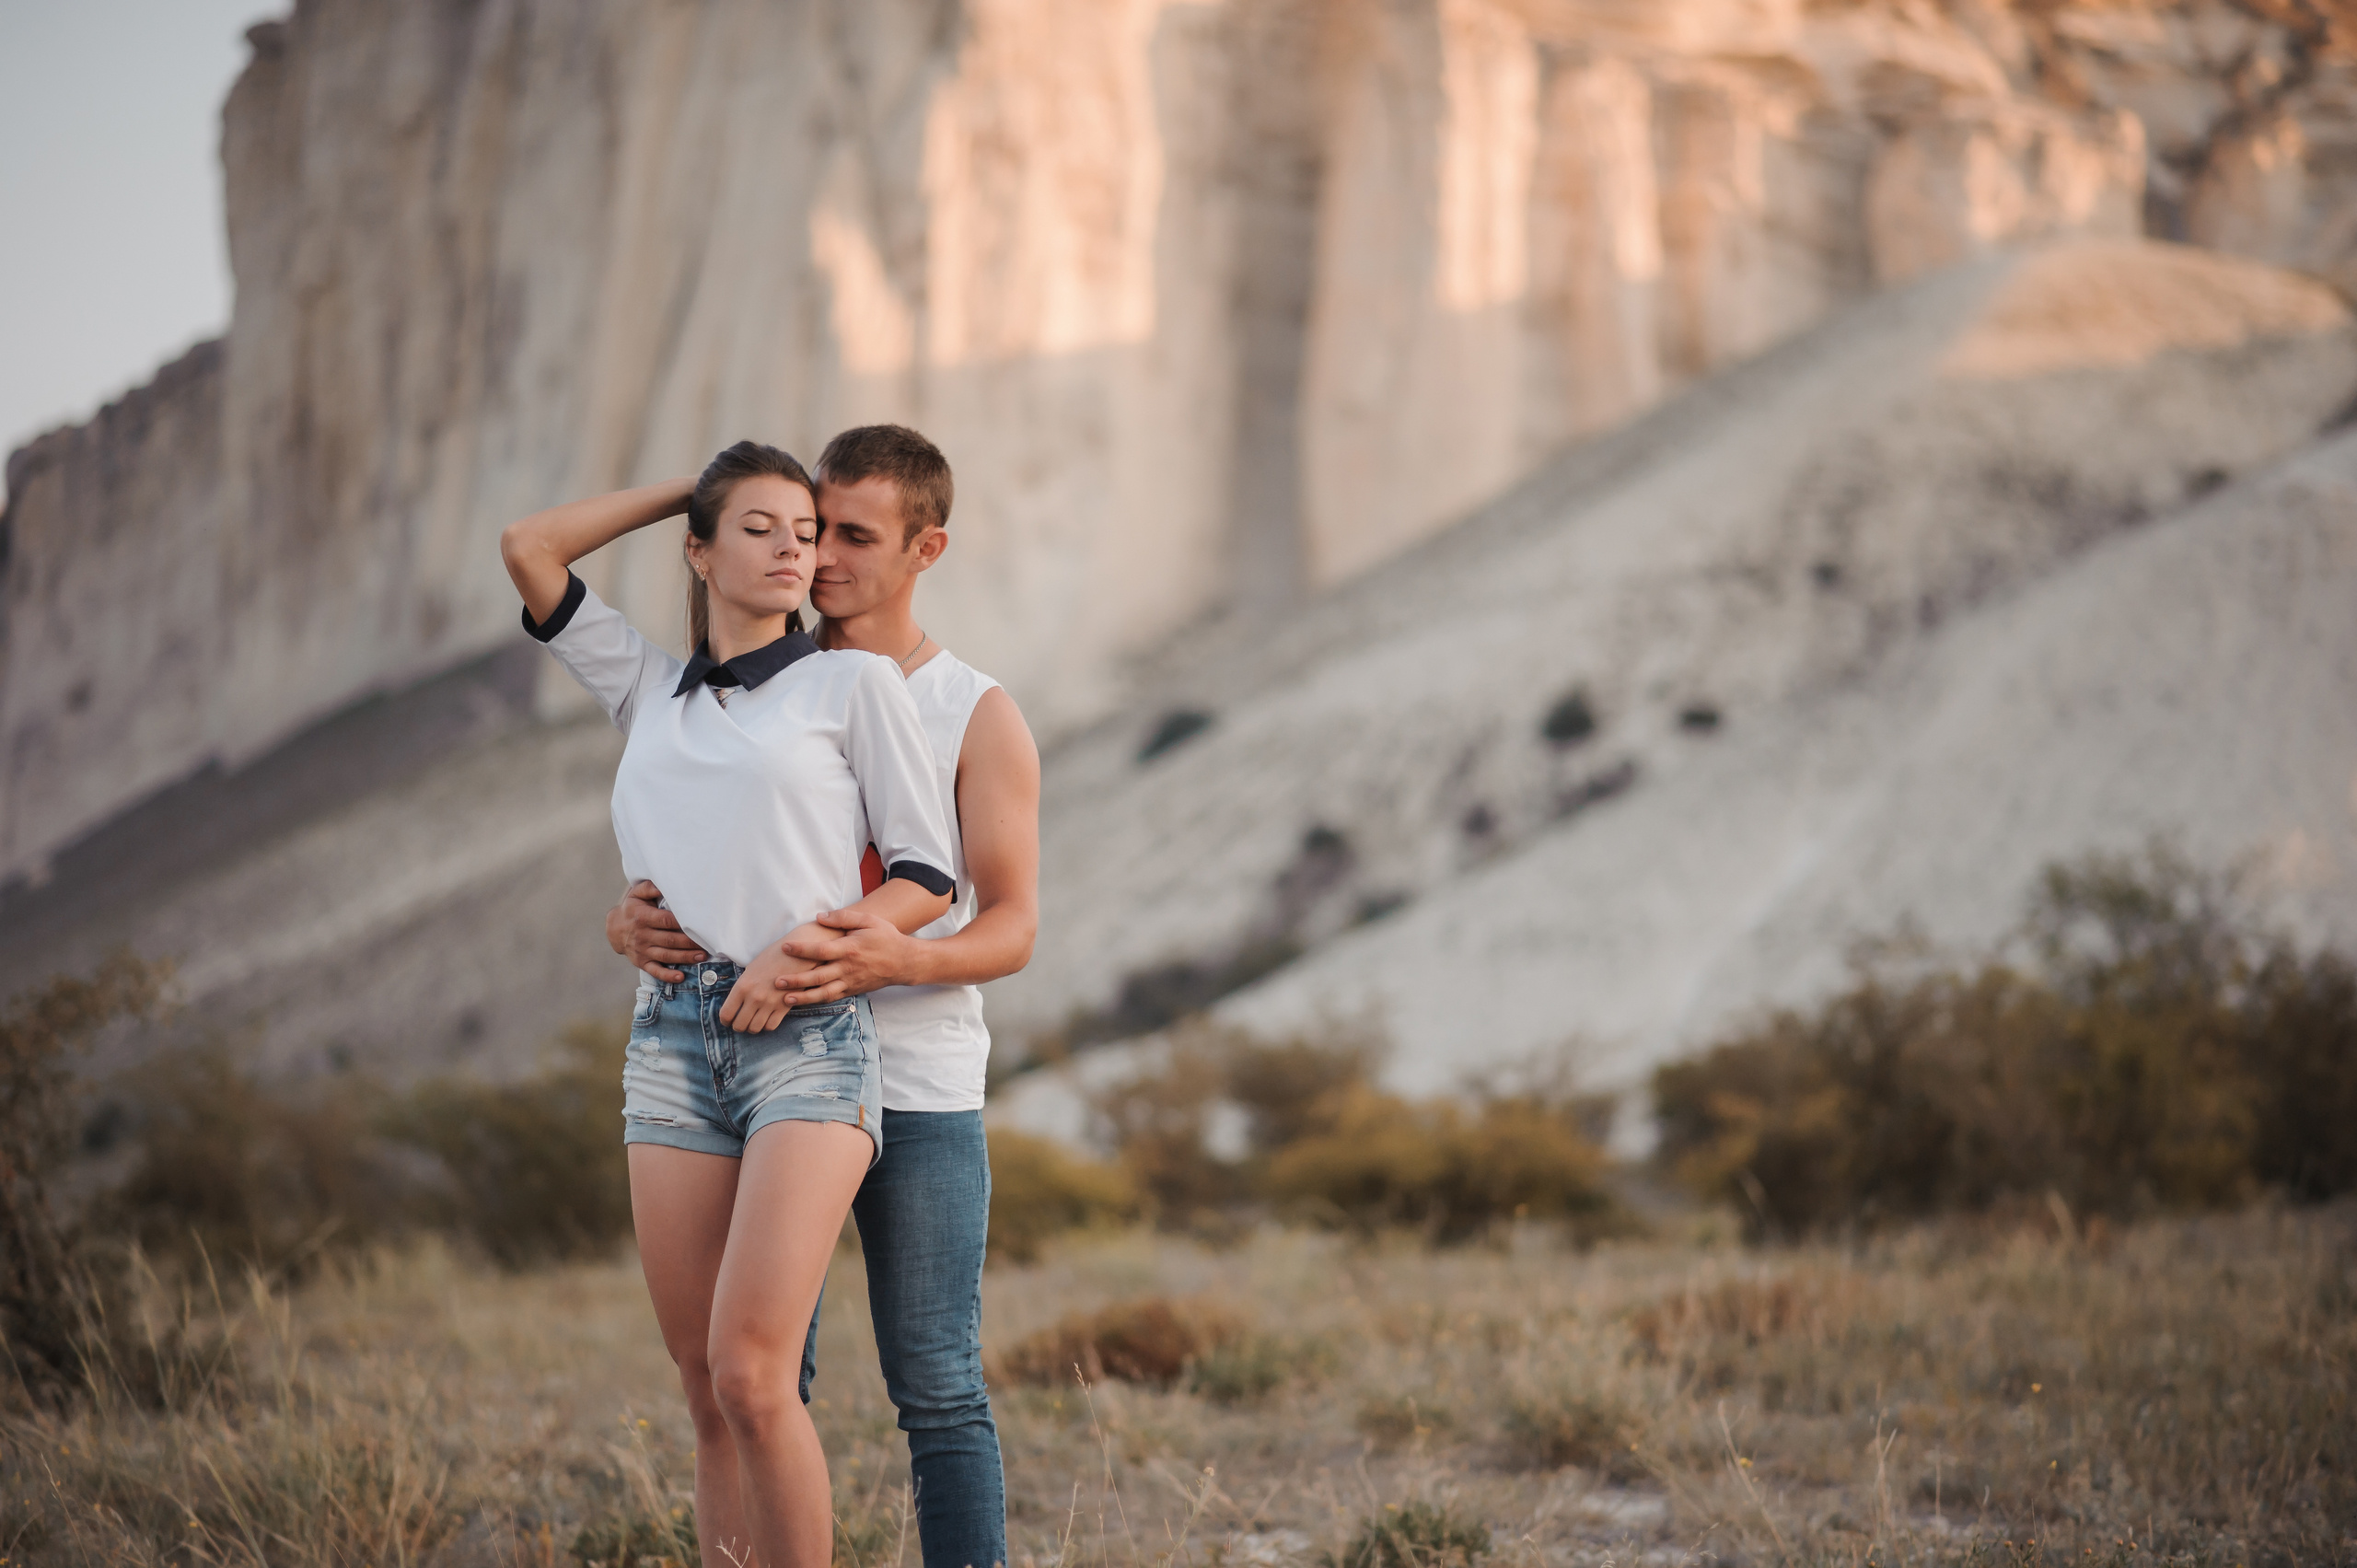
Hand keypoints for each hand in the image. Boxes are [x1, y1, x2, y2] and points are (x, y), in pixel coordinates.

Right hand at [607, 880, 705, 981]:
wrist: (614, 928)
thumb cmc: (633, 908)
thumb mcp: (637, 894)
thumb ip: (650, 887)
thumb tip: (664, 884)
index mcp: (642, 917)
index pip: (666, 921)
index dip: (683, 923)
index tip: (700, 923)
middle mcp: (642, 935)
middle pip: (670, 940)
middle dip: (689, 942)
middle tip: (708, 942)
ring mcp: (642, 950)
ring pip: (666, 955)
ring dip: (685, 957)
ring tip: (702, 956)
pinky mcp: (642, 962)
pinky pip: (655, 970)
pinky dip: (667, 975)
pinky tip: (680, 977)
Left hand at [719, 935, 821, 1033]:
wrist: (798, 953)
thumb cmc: (772, 957)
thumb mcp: (751, 969)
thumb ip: (742, 988)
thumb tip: (735, 1004)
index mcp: (742, 986)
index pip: (726, 1014)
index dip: (725, 1021)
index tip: (728, 1020)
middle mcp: (755, 997)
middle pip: (739, 1025)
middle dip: (738, 1026)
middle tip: (740, 1022)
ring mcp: (770, 1003)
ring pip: (755, 1028)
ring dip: (752, 1027)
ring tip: (753, 1021)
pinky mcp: (784, 1007)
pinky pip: (771, 1026)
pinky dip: (766, 1025)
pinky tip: (766, 1018)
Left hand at [770, 907, 916, 1004]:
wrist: (905, 962)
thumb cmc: (886, 938)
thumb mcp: (869, 921)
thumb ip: (844, 917)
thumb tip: (820, 917)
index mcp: (850, 949)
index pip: (821, 950)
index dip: (802, 950)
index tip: (785, 947)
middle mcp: (848, 968)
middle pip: (818, 976)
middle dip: (796, 980)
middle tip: (776, 981)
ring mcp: (850, 981)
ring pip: (823, 993)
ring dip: (803, 997)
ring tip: (785, 999)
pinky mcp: (853, 990)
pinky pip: (832, 998)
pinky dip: (816, 1001)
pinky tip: (802, 1002)